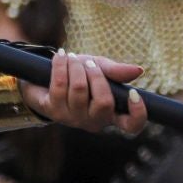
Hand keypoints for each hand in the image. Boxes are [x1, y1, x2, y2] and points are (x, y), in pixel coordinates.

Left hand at [22, 49, 148, 134]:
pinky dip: (61, 66)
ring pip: (79, 89)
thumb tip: (139, 71)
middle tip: (88, 63)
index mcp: (111, 114)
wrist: (43, 78)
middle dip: (96, 75)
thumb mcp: (100, 69)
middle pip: (104, 102)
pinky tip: (60, 57)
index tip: (133, 93)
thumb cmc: (78, 75)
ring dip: (76, 67)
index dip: (137, 113)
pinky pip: (60, 85)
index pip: (131, 125)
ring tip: (72, 58)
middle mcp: (94, 121)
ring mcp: (73, 119)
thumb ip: (117, 72)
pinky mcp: (54, 112)